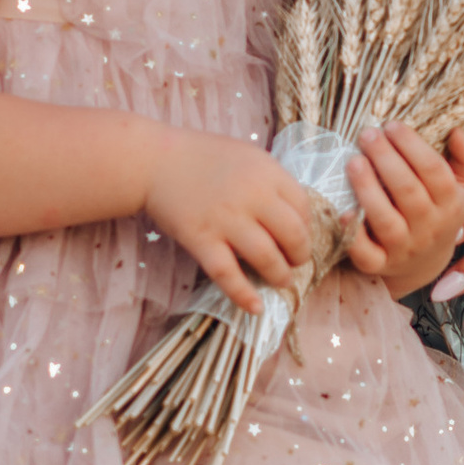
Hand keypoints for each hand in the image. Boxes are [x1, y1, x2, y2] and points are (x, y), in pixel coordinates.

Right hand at [143, 128, 326, 312]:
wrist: (156, 161)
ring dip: (280, 275)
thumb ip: (272, 182)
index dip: (307, 227)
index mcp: (266, 172)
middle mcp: (251, 196)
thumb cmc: (204, 157)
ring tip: (280, 280)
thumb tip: (295, 216)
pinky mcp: (201, 240)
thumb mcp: (248, 157)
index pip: (303, 207)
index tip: (299, 237)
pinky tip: (256, 307)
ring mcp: (225, 219)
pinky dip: (244, 295)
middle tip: (295, 261)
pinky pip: (228, 274)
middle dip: (299, 255)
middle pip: (293, 235)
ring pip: (266, 257)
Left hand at [341, 124, 463, 297]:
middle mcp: (429, 227)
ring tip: (353, 161)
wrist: (424, 262)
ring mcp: (403, 248)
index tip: (391, 125)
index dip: (412, 146)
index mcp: (450, 203)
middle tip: (367, 134)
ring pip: (386, 221)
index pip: (434, 171)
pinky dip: (353, 235)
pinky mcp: (379, 264)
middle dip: (386, 159)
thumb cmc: (439, 211)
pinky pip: (366, 254)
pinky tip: (342, 211)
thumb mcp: (461, 185)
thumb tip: (458, 131)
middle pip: (408, 191)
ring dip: (368, 190)